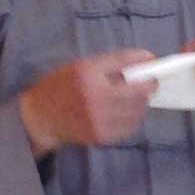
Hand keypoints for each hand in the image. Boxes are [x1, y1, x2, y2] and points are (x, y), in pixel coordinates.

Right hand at [18, 49, 158, 152]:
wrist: (42, 118)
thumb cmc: (62, 87)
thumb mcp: (81, 67)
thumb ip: (112, 63)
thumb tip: (147, 58)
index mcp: (88, 74)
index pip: (123, 63)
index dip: (143, 63)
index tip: (152, 62)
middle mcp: (95, 97)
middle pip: (137, 92)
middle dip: (148, 87)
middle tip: (148, 85)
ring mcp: (100, 120)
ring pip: (137, 111)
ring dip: (141, 104)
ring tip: (134, 99)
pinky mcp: (102, 136)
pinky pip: (129, 127)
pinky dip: (133, 119)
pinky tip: (124, 113)